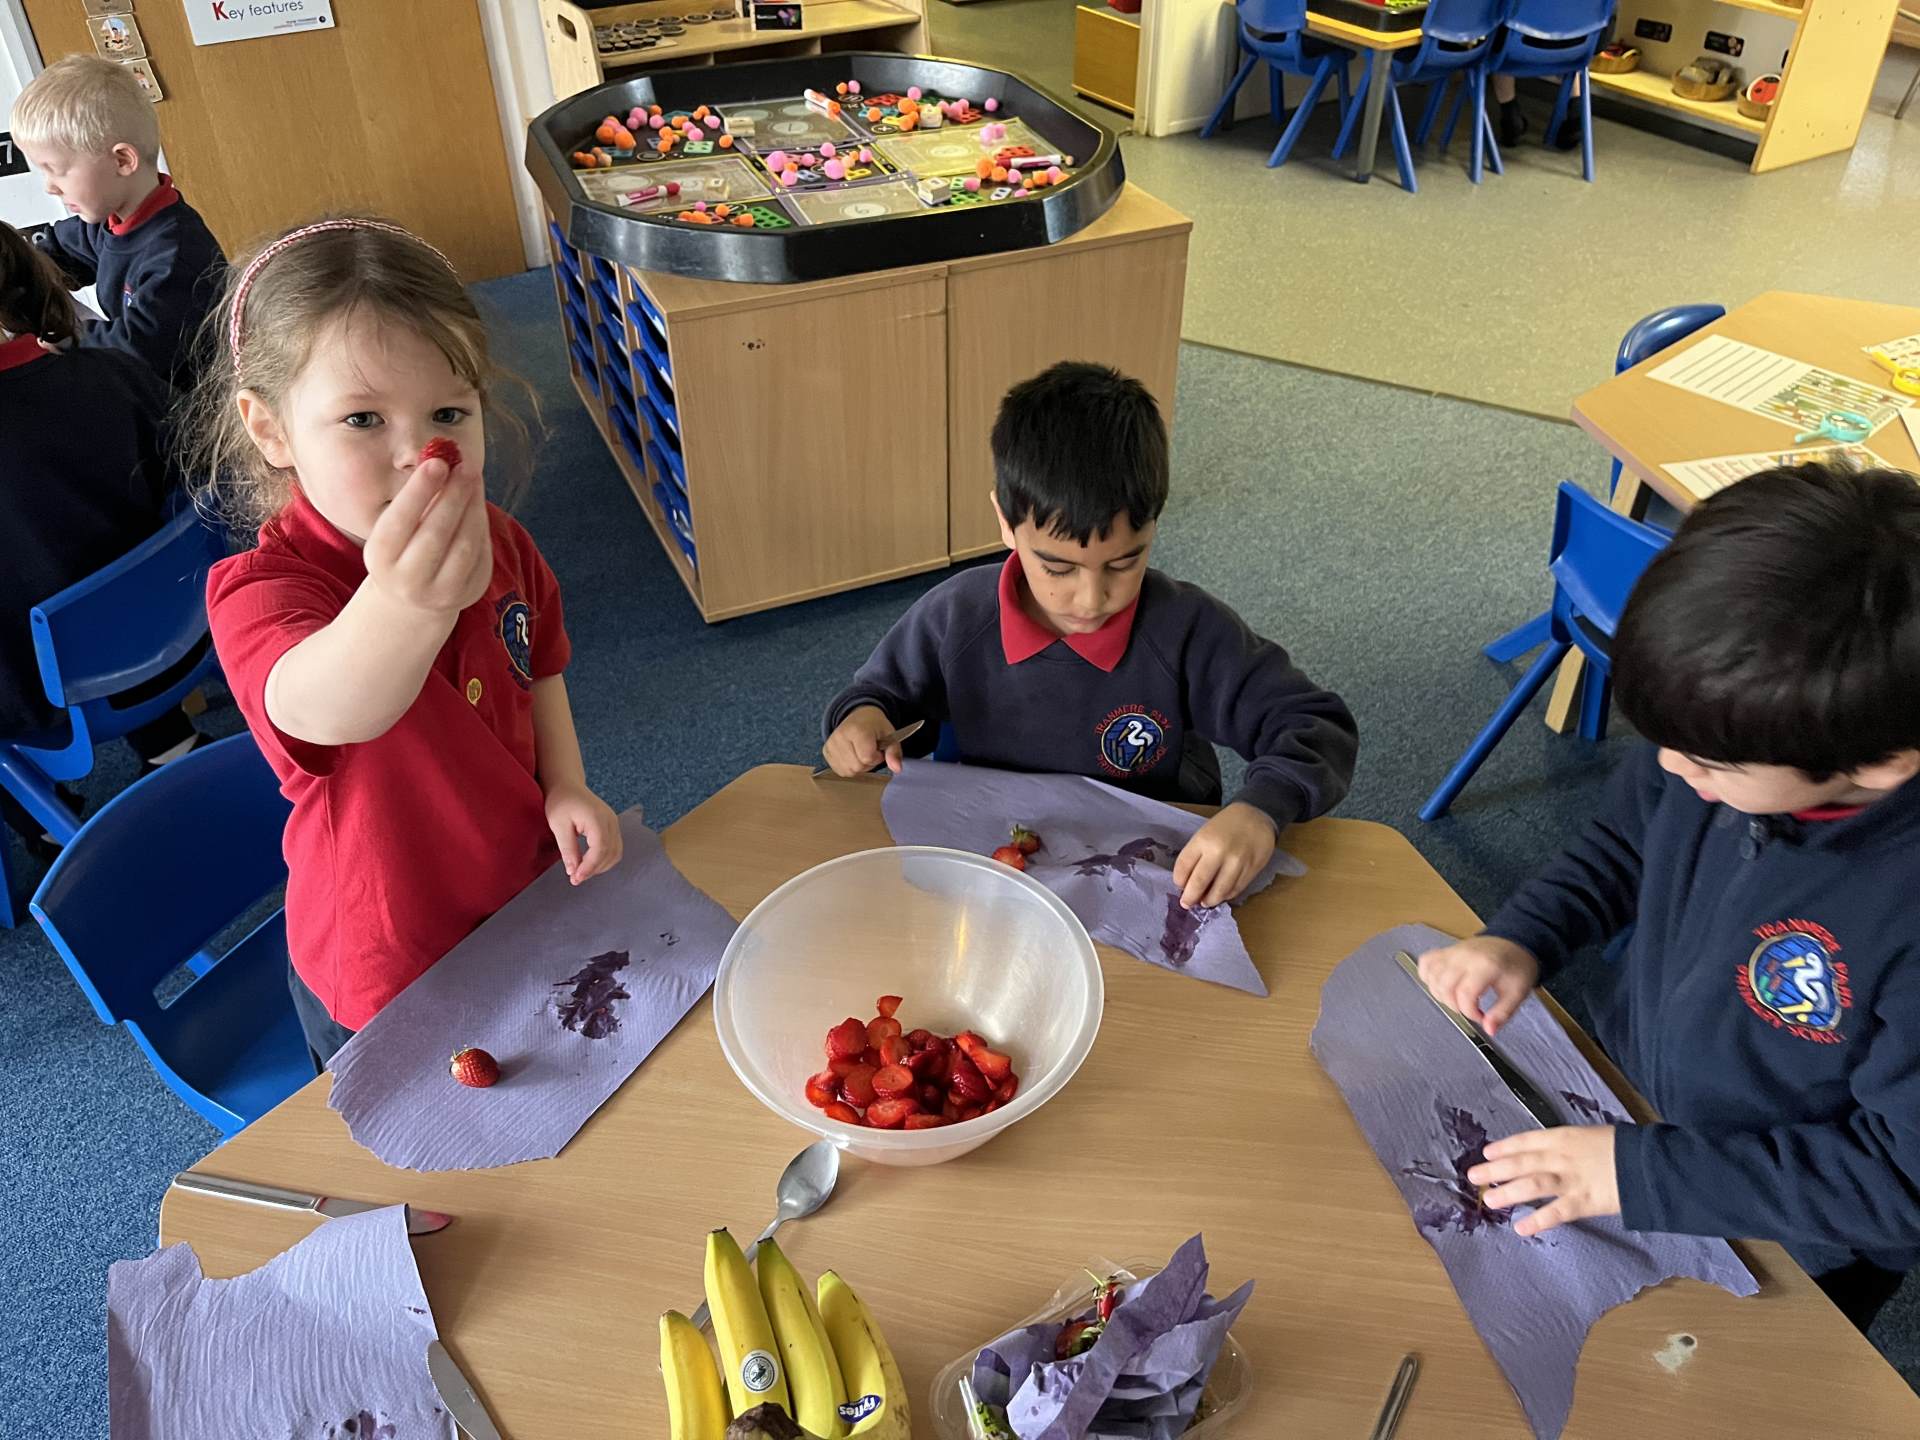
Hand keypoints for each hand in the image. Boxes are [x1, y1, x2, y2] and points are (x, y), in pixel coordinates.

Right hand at [362, 455, 491, 615]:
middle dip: (453, 495)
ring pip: (464, 545)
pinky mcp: (469, 593)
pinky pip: (481, 553)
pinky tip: (476, 502)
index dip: (419, 491)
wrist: (413, 595)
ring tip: (473, 478)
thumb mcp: (397, 526)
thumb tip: (445, 457)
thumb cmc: (403, 546)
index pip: (399, 522)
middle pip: (435, 534)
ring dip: (472, 507)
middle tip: (465, 466)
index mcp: (380, 558)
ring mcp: (440, 593)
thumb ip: (416, 497)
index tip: (437, 461)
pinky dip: (481, 524)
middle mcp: (407, 581)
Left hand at [544, 781, 622, 884]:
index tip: (576, 878)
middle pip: (610, 853)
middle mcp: (610, 820)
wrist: (568, 786)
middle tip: (575, 878)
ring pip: (616, 853)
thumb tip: (573, 871)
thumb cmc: (561, 801)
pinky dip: (604, 859)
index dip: (590, 866)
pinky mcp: (612, 826)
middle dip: (594, 869)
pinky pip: (615, 848)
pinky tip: (589, 863)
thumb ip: (568, 849)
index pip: (600, 848)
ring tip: (581, 872)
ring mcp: (614, 823)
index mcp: (597, 818)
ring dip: (600, 866)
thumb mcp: (558, 825)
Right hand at [822, 705, 903, 776]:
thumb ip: (894, 752)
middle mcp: (840, 736)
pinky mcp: (826, 751)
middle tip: (870, 750)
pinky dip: (850, 767)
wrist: (859, 715)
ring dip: (859, 767)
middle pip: (857, 766)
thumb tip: (897, 769)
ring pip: (849, 771)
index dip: (877, 756)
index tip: (878, 748)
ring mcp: (831, 744)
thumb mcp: (890, 736)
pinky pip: (840, 771)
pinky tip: (853, 756)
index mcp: (857, 729)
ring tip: (861, 752)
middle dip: (868, 763)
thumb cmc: (875, 726)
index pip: (867, 757)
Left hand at [1172, 803, 1276, 908]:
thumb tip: (1187, 882)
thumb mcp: (1205, 834)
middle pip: (1199, 883)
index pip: (1183, 867)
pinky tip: (1221, 895)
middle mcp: (1219, 852)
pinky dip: (1226, 895)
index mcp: (1203, 840)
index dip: (1178, 880)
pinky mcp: (1251, 870)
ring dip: (1209, 900)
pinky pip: (1235, 889)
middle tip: (1187, 904)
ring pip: (1219, 891)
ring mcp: (1237, 862)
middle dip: (1190, 897)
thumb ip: (1196, 855)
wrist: (1256, 817)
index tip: (1179, 886)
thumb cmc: (1226, 826)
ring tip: (1205, 902)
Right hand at [1416, 935, 1539, 1035]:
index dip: (1469, 1012)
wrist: (1513, 942)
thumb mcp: (1517, 993)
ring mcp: (1452, 952)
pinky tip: (1442, 985)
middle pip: (1445, 987)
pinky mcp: (1445, 950)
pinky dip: (1428, 976)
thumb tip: (1489, 1030)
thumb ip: (1502, 1013)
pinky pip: (1426, 962)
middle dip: (1455, 1006)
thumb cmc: (1516, 967)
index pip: (1465, 994)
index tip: (1481, 1016)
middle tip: (1470, 1008)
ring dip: (1441, 995)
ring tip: (1458, 999)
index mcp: (1485, 965)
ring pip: (1432, 977)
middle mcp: (1464, 956)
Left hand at [1469, 1125, 1619, 1236]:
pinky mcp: (1585, 1202)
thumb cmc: (1624, 1147)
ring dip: (1509, 1192)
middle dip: (1496, 1169)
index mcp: (1565, 1137)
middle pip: (1523, 1162)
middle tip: (1475, 1176)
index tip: (1487, 1152)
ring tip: (1489, 1199)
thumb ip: (1570, 1146)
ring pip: (1532, 1185)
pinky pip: (1556, 1212)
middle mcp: (1562, 1157)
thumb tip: (1551, 1153)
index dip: (1505, 1147)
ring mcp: (1572, 1180)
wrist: (1650, 1162)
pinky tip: (1520, 1228)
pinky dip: (1537, 1220)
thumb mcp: (1592, 1136)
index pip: (1527, 1141)